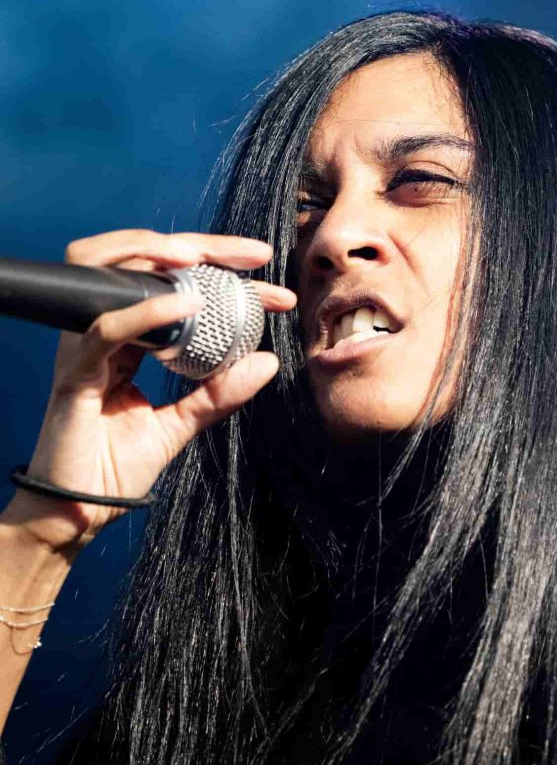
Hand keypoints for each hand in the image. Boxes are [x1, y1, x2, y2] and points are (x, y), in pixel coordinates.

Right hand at [5, 230, 296, 551]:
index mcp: (127, 338)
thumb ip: (218, 393)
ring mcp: (85, 347)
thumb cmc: (114, 470)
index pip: (175, 287)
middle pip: (145, 262)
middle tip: (255, 257)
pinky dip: (147, 312)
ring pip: (114, 274)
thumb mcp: (180, 425)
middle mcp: (102, 330)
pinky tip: (187, 305)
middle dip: (203, 248)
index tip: (275, 290)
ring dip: (164, 256)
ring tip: (210, 258)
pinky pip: (107, 330)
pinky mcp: (74, 373)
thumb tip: (267, 362)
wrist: (76, 515)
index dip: (223, 276)